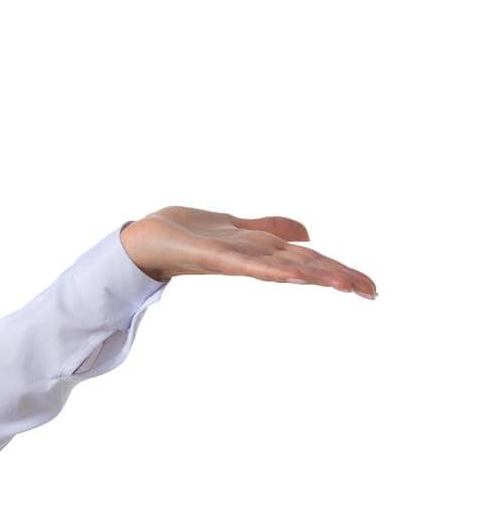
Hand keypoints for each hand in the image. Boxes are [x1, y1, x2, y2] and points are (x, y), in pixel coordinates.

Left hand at [120, 206, 376, 298]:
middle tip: (372, 292)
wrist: (146, 237)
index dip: (340, 271)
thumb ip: (272, 229)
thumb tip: (309, 234)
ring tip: (344, 284)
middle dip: (338, 277)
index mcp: (263, 250)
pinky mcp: (213, 255)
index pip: (310, 260)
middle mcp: (254, 257)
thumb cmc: (188, 233)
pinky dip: (269, 268)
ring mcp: (236, 258)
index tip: (372, 287)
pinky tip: (291, 274)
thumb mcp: (239, 226)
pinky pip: (245, 263)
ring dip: (313, 274)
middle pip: (304, 266)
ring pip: (281, 266)